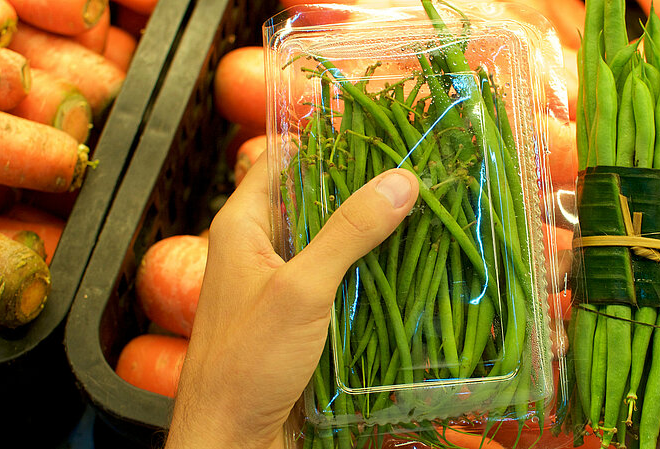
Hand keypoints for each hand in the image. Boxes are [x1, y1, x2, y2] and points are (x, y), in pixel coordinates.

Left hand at [165, 155, 418, 448]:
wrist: (234, 439)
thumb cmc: (248, 362)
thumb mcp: (302, 289)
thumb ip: (349, 233)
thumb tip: (402, 180)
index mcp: (242, 225)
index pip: (283, 159)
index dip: (326, 140)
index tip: (380, 129)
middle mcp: (261, 247)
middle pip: (315, 199)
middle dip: (362, 186)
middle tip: (418, 171)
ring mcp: (283, 283)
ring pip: (332, 241)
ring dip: (372, 231)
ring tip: (426, 210)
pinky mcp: (303, 316)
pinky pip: (340, 279)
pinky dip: (370, 269)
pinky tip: (408, 264)